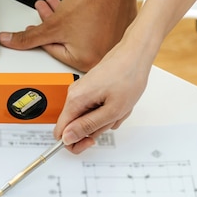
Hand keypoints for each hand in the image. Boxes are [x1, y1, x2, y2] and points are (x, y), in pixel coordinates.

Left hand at [0, 0, 138, 71]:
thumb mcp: (52, 25)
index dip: (41, 38)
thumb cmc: (91, 1)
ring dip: (63, 21)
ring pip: (78, 34)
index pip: (54, 52)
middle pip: (66, 43)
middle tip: (45, 14)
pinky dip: (81, 19)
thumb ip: (29, 37)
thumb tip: (11, 41)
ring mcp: (112, 44)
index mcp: (87, 62)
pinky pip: (93, 28)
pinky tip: (74, 7)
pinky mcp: (117, 30)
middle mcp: (102, 57)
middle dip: (51, 26)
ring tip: (56, 7)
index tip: (35, 30)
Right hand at [54, 35, 151, 153]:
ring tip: (118, 107)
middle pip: (75, 126)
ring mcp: (81, 91)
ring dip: (104, 118)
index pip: (61, 132)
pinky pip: (93, 108)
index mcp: (75, 100)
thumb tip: (67, 138)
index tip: (90, 141)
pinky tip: (117, 102)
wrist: (135, 54)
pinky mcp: (88, 89)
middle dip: (95, 128)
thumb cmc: (127, 77)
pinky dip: (107, 110)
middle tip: (112, 118)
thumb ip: (87, 126)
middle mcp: (73, 95)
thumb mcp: (112, 110)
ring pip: (87, 118)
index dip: (75, 142)